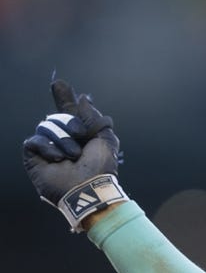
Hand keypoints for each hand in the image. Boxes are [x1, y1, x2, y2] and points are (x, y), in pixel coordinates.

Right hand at [22, 78, 125, 230]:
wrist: (88, 188)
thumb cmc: (101, 168)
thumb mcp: (104, 139)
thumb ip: (94, 118)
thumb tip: (83, 99)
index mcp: (80, 136)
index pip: (68, 112)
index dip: (64, 98)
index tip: (59, 84)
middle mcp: (63, 140)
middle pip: (57, 117)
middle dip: (70, 123)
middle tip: (80, 135)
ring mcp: (48, 149)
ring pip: (45, 126)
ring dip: (62, 139)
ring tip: (73, 155)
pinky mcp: (34, 159)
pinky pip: (33, 140)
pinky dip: (47, 147)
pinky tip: (58, 159)